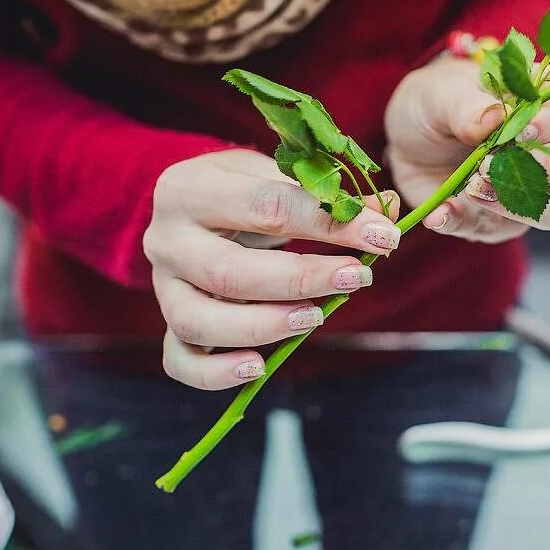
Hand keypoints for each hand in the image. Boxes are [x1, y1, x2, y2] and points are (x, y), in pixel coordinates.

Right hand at [144, 149, 399, 390]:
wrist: (194, 204)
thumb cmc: (244, 190)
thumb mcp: (280, 176)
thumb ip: (330, 197)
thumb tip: (388, 212)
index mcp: (188, 189)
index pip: (265, 206)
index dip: (328, 223)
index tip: (382, 235)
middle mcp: (165, 240)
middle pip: (227, 272)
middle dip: (300, 279)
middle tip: (356, 277)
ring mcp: (162, 287)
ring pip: (198, 321)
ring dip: (263, 326)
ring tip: (315, 317)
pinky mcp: (167, 324)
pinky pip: (180, 361)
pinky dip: (216, 373)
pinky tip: (258, 366)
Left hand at [384, 55, 549, 243]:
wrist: (406, 144)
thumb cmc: (437, 104)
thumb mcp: (442, 95)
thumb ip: (467, 106)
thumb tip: (491, 119)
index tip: (524, 128)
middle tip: (500, 159)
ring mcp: (537, 191)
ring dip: (521, 202)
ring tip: (473, 185)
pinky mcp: (505, 222)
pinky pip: (501, 232)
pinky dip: (468, 222)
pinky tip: (441, 211)